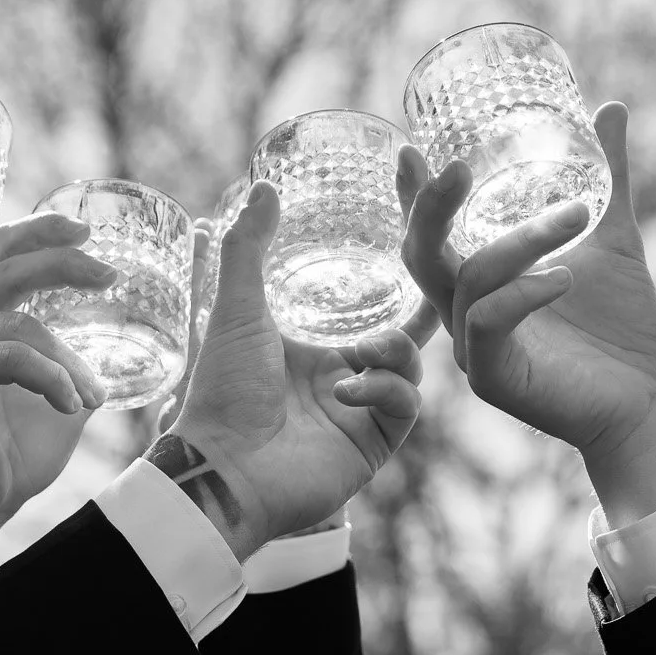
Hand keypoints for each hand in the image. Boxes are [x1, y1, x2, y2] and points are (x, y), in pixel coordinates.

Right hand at [0, 214, 115, 583]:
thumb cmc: (11, 457)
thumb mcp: (58, 397)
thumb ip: (75, 362)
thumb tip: (125, 341)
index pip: (2, 255)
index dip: (42, 233)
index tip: (86, 229)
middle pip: (9, 269)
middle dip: (65, 265)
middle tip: (111, 275)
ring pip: (21, 326)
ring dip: (70, 361)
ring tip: (94, 398)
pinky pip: (10, 358)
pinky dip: (50, 378)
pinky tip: (72, 406)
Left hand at [147, 182, 423, 558]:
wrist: (223, 466)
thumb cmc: (222, 390)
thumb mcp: (235, 309)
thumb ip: (249, 248)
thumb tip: (264, 188)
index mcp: (311, 346)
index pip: (364, 307)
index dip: (391, 280)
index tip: (414, 241)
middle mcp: (340, 376)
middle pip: (399, 335)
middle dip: (417, 311)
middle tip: (433, 281)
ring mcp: (360, 412)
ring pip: (409, 367)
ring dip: (394, 350)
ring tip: (365, 349)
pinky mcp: (374, 443)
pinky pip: (404, 406)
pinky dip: (384, 390)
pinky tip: (348, 390)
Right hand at [400, 101, 655, 521]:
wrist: (645, 399)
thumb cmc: (621, 325)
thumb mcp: (613, 238)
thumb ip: (608, 180)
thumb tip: (610, 106)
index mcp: (480, 284)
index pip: (430, 236)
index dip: (413, 198)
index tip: (411, 151)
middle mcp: (466, 314)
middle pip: (421, 256)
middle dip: (430, 209)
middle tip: (457, 167)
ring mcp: (475, 350)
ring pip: (471, 280)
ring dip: (521, 241)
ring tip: (575, 217)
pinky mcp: (495, 379)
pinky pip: (487, 325)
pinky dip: (523, 294)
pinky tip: (566, 278)